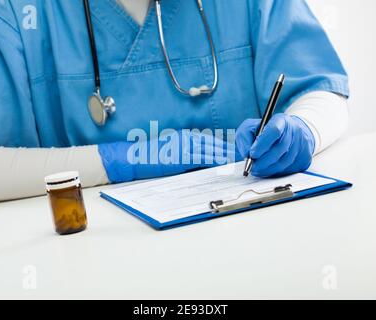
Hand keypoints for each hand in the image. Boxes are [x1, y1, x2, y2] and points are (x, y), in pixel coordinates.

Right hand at [98, 130, 241, 182]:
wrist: (135, 158)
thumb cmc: (150, 158)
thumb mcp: (170, 151)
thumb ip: (186, 154)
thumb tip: (202, 162)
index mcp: (184, 136)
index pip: (207, 140)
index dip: (220, 145)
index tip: (231, 150)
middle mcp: (186, 138)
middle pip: (212, 143)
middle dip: (226, 149)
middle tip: (240, 154)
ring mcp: (184, 146)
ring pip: (210, 150)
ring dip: (224, 154)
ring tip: (236, 159)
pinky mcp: (181, 156)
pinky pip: (202, 159)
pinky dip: (215, 160)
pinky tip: (223, 164)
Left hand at [236, 114, 314, 177]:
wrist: (285, 135)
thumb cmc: (264, 132)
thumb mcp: (250, 129)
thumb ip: (245, 138)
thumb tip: (247, 155)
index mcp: (281, 120)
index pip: (274, 131)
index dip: (262, 144)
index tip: (252, 154)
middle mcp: (294, 131)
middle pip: (280, 148)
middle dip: (264, 161)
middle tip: (253, 167)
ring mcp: (302, 144)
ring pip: (285, 161)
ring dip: (269, 169)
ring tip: (258, 170)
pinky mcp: (304, 158)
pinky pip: (290, 168)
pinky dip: (277, 172)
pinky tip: (269, 169)